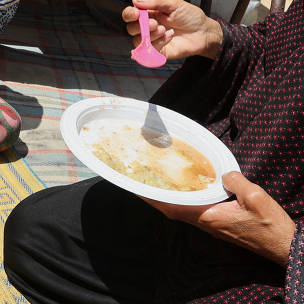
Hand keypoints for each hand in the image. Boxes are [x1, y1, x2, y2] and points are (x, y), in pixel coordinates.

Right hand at [122, 0, 222, 59]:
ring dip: (150, 35)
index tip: (135, 13)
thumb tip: (136, 1)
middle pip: (131, 28)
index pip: (131, 14)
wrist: (203, 32)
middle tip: (154, 23)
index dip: (129, 14)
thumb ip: (155, 2)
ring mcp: (152, 40)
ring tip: (164, 30)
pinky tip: (169, 36)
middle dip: (140, 26)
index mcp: (149, 14)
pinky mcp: (157, 51)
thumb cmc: (190, 16)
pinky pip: (149, 50)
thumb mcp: (174, 4)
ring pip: (137, 40)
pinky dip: (159, 42)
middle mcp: (148, 27)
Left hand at [142, 172, 294, 265]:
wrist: (283, 246)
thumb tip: (222, 174)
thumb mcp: (255, 197)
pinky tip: (186, 189)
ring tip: (158, 181)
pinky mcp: (218, 224)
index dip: (153, 198)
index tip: (137, 187)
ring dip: (168, 198)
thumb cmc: (270, 225)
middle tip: (142, 179)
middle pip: (172, 209)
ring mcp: (211, 225)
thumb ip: (235, 181)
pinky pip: (194, 210)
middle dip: (155, 196)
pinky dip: (184, 199)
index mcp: (208, 216)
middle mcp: (205, 222)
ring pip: (182, 210)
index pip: (173, 207)